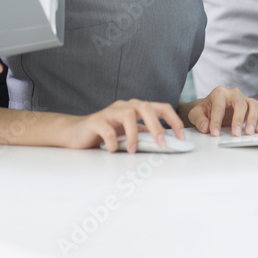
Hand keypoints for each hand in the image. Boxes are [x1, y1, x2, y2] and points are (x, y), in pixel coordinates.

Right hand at [60, 99, 185, 151]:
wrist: (76, 133)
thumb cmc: (106, 133)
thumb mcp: (129, 134)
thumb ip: (145, 135)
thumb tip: (168, 144)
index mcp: (136, 108)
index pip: (160, 107)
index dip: (173, 120)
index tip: (181, 137)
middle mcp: (125, 106)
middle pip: (145, 107)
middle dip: (157, 126)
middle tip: (162, 144)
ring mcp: (110, 112)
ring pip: (127, 114)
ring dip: (134, 134)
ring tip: (132, 150)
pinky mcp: (95, 121)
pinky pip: (106, 129)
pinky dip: (112, 141)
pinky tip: (113, 150)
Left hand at [184, 86, 257, 136]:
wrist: (212, 109)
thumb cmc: (206, 110)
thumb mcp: (196, 113)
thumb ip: (198, 118)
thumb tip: (205, 126)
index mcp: (219, 93)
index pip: (219, 106)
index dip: (216, 121)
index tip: (215, 133)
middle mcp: (234, 93)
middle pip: (240, 103)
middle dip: (238, 119)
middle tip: (236, 133)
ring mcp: (245, 99)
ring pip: (254, 105)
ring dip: (253, 119)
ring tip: (249, 132)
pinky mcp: (252, 107)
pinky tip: (257, 130)